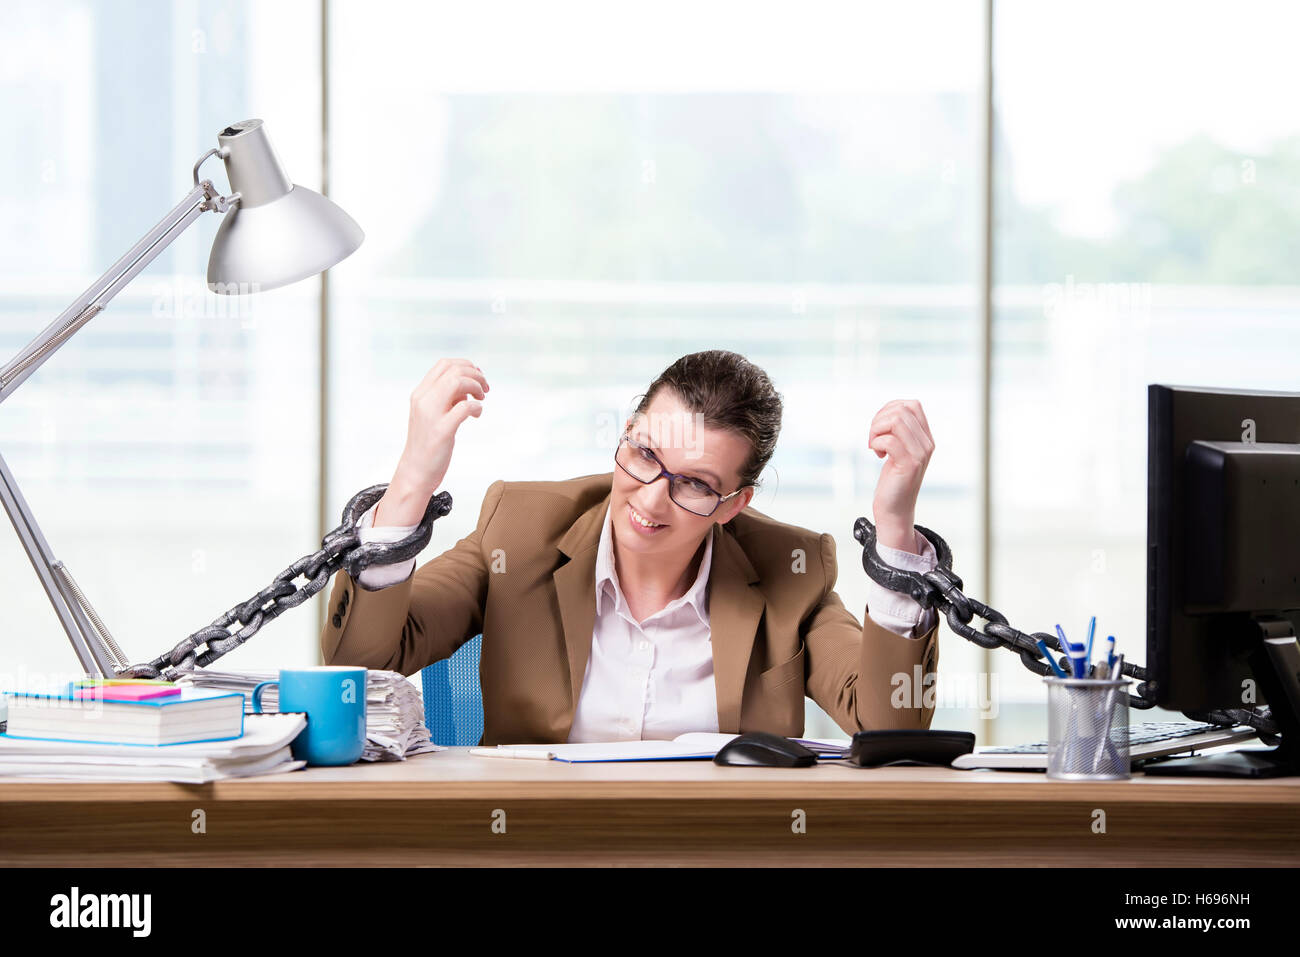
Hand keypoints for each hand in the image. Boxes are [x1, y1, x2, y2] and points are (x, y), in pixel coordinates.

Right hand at [375, 358, 488, 525]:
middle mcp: (423, 400)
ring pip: (457, 383)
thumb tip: (467, 389)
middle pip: (454, 370)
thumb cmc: (428, 444)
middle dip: (476, 375)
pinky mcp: (442, 431)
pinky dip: (476, 407)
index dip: (466, 365)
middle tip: (485, 389)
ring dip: (476, 387)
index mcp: (420, 394)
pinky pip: (465, 408)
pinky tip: (476, 415)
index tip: (477, 377)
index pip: (444, 364)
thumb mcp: (433, 414)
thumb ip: (446, 398)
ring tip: (481, 399)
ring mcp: (431, 415)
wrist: (416, 472)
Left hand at [867, 399, 933, 552]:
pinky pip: (889, 441)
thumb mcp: (898, 450)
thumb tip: (889, 411)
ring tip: (874, 445)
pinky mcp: (909, 465)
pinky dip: (876, 444)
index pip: (912, 405)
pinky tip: (877, 455)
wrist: (894, 509)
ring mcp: (920, 454)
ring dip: (876, 430)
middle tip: (873, 439)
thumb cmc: (892, 479)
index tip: (880, 428)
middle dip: (879, 420)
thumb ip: (899, 431)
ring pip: (896, 421)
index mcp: (926, 437)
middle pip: (902, 410)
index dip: (889, 409)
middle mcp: (927, 443)